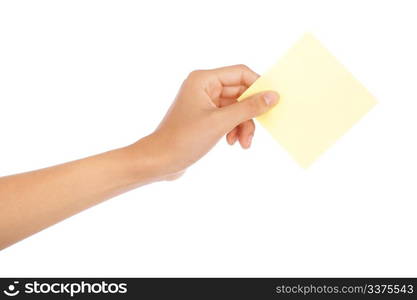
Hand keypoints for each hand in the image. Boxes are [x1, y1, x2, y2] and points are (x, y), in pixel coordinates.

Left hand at [136, 65, 278, 177]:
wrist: (159, 161)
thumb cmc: (183, 139)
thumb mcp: (220, 123)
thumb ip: (248, 108)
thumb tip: (273, 96)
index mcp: (203, 80)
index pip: (240, 73)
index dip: (258, 86)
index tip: (272, 101)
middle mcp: (204, 87)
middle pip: (240, 92)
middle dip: (249, 113)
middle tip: (256, 131)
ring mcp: (204, 103)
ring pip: (236, 108)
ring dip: (243, 125)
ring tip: (243, 143)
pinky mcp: (205, 118)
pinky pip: (228, 118)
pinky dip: (234, 129)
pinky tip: (232, 143)